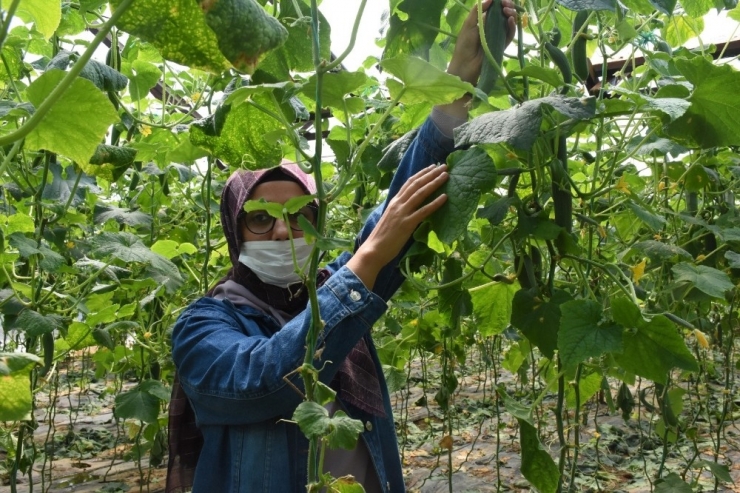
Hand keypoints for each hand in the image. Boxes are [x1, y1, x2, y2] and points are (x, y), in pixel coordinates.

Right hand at [347, 165, 448, 289]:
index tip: (432, 167)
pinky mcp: (407, 224)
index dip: (421, 174)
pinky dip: (435, 203)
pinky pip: (424, 211)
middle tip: (443, 166)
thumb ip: (399, 211)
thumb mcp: (390, 219)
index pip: (409, 183)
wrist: (373, 250)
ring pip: (420, 193)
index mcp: (393, 202)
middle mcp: (398, 204)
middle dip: (431, 174)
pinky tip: (445, 197)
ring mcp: (402, 213)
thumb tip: (410, 208)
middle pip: (416, 184)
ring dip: (434, 183)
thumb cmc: (381, 238)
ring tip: (446, 176)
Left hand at [448, 0, 516, 84]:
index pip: (495, 8)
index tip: (502, 0)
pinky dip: (512, 27)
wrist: (466, 64)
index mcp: (484, 21)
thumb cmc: (464, 45)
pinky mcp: (503, 45)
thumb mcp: (468, 24)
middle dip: (508, 6)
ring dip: (511, 14)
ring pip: (509, 23)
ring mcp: (499, 36)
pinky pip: (510, 35)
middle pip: (504, 14)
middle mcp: (493, 27)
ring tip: (507, 11)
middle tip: (506, 4)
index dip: (500, 3)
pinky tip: (510, 20)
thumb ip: (477, 11)